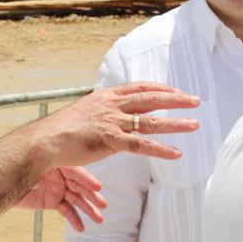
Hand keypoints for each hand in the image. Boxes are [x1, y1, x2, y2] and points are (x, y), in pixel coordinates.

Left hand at [16, 166, 106, 231]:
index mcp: (58, 162)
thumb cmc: (14, 169)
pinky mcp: (52, 201)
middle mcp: (60, 175)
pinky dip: (74, 219)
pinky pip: (66, 210)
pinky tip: (81, 228)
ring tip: (99, 220)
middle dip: (91, 196)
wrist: (1, 183)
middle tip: (103, 205)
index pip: (76, 171)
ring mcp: (57, 188)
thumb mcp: (29, 167)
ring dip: (88, 210)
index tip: (98, 188)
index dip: (87, 180)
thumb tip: (43, 167)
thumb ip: (41, 168)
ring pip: (76, 200)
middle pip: (79, 186)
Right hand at [30, 82, 199, 169]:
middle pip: (151, 99)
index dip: (160, 88)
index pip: (139, 88)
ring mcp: (112, 122)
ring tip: (195, 124)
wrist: (45, 140)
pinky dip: (161, 149)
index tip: (176, 90)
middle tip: (196, 100)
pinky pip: (141, 145)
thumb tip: (108, 116)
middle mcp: (112, 106)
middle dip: (176, 99)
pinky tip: (176, 153)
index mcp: (106, 97)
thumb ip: (100, 113)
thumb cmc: (60, 130)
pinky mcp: (110, 141)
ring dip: (175, 123)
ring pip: (151, 121)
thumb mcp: (83, 113)